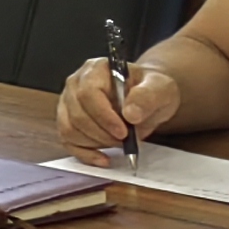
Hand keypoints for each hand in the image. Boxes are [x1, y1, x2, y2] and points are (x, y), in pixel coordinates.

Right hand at [57, 54, 175, 153]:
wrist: (148, 97)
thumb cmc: (151, 90)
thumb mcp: (161, 88)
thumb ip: (147, 97)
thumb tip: (131, 114)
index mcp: (96, 70)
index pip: (88, 93)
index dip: (103, 116)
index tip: (124, 132)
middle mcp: (76, 84)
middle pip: (77, 114)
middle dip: (102, 134)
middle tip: (126, 141)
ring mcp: (68, 103)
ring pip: (69, 129)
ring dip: (96, 143)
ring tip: (120, 143)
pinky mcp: (68, 121)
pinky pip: (67, 141)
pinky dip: (85, 154)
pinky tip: (104, 158)